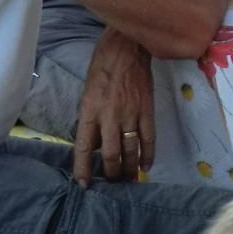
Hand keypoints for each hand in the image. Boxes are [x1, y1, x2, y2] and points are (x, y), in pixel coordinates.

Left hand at [72, 29, 155, 185]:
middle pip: (110, 154)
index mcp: (89, 112)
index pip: (84, 148)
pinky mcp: (147, 109)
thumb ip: (91, 121)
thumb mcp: (87, 95)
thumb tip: (96, 145)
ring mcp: (130, 113)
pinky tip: (146, 165)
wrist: (126, 48)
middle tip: (112, 183)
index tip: (84, 185)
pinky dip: (148, 154)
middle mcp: (109, 116)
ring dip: (129, 168)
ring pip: (130, 149)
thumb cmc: (102, 68)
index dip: (83, 169)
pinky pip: (149, 137)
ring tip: (128, 180)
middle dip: (111, 173)